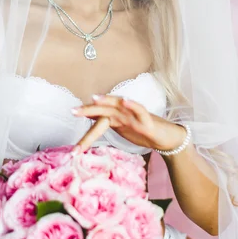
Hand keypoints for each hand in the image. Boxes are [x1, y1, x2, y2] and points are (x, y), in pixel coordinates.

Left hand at [72, 95, 186, 152]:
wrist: (166, 139)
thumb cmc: (143, 132)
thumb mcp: (121, 129)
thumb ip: (107, 124)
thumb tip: (88, 121)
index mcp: (116, 117)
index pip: (98, 115)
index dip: (85, 115)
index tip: (71, 113)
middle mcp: (124, 113)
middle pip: (104, 109)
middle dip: (88, 110)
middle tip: (73, 110)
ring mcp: (135, 116)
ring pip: (119, 106)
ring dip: (107, 102)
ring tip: (94, 99)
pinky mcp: (147, 121)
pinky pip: (139, 110)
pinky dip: (132, 104)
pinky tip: (125, 100)